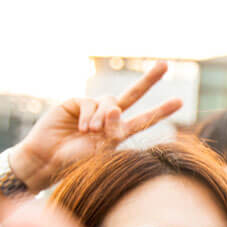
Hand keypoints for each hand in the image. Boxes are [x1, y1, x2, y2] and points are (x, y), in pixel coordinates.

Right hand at [10, 62, 184, 191]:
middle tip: (164, 65)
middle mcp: (108, 118)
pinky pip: (91, 102)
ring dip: (103, 117)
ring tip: (90, 132)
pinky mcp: (76, 102)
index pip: (144, 120)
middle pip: (132, 95)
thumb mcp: (101, 151)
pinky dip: (89, 115)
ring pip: (110, 102)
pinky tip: (80, 128)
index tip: (179, 101)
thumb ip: (113, 131)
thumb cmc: (75, 161)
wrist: (47, 160)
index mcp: (118, 133)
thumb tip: (116, 107)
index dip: (160, 111)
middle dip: (148, 80)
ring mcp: (93, 109)